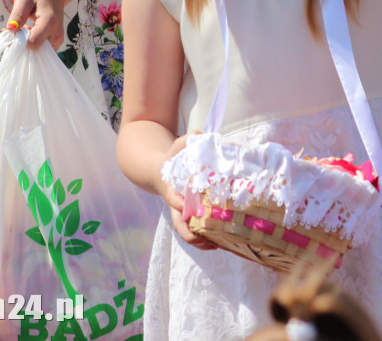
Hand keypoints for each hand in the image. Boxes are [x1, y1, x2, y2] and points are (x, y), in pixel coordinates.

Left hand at [6, 0, 69, 48]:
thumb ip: (17, 15)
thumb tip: (10, 30)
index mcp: (50, 21)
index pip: (33, 42)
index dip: (18, 41)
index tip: (10, 32)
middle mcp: (57, 32)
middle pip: (36, 48)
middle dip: (22, 42)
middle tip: (15, 29)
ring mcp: (59, 38)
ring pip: (39, 50)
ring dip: (27, 43)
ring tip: (23, 28)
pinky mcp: (57, 40)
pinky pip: (43, 48)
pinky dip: (33, 42)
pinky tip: (29, 31)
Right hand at [159, 133, 216, 249]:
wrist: (160, 170)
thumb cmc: (173, 158)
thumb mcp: (178, 146)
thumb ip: (188, 140)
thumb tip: (201, 136)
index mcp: (171, 188)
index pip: (173, 199)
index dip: (179, 204)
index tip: (187, 208)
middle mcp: (176, 204)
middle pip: (179, 224)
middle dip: (189, 233)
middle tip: (202, 239)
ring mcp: (182, 212)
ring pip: (187, 231)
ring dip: (199, 241)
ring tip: (216, 245)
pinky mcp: (191, 215)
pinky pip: (196, 229)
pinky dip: (206, 237)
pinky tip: (221, 241)